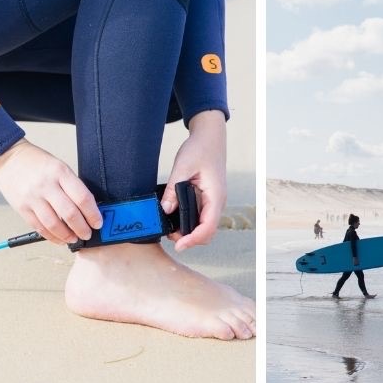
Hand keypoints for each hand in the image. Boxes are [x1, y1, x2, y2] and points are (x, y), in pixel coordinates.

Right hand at [0, 139, 101, 245]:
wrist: (8, 159)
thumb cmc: (36, 162)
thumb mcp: (59, 166)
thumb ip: (71, 186)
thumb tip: (86, 209)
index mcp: (60, 172)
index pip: (82, 197)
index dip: (93, 214)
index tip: (98, 222)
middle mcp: (46, 185)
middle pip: (70, 213)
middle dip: (82, 228)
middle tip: (87, 234)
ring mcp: (32, 198)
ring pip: (54, 224)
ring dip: (67, 236)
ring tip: (74, 238)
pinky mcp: (22, 208)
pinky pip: (39, 227)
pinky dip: (51, 236)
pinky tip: (59, 238)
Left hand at [160, 110, 225, 251]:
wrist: (210, 137)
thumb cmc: (200, 148)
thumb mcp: (183, 167)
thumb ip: (173, 189)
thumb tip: (165, 210)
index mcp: (215, 196)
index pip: (207, 227)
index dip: (193, 240)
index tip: (178, 245)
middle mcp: (217, 202)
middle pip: (207, 232)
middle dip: (189, 238)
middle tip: (168, 235)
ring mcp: (213, 201)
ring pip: (204, 226)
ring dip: (189, 232)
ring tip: (169, 228)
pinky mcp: (207, 199)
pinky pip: (201, 217)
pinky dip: (189, 222)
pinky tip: (175, 218)